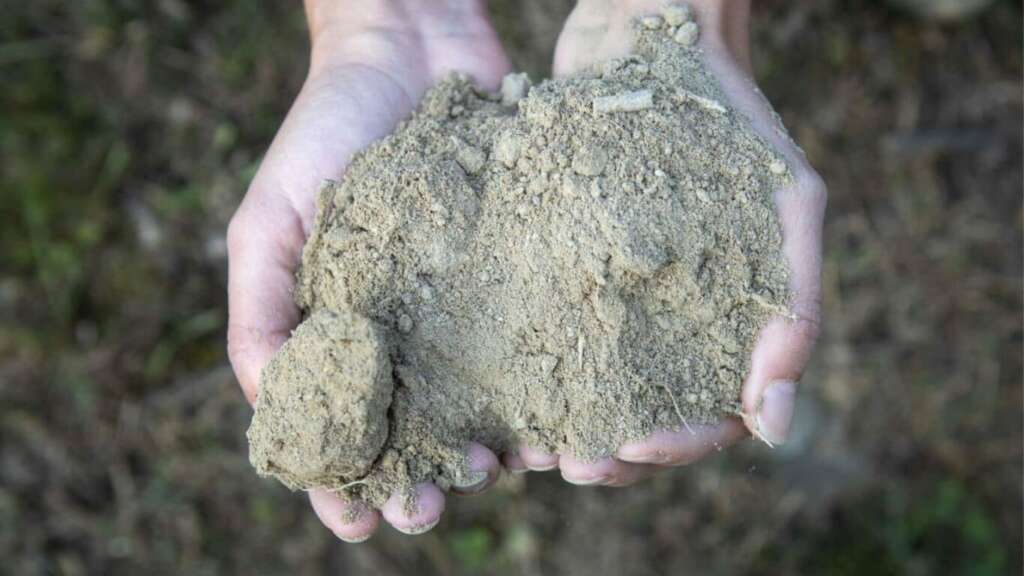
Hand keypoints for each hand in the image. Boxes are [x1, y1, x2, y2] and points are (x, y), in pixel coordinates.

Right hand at [226, 0, 510, 540]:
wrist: (410, 53)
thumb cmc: (324, 134)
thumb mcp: (268, 221)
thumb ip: (260, 312)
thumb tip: (268, 407)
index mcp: (340, 333)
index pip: (339, 430)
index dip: (344, 484)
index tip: (357, 524)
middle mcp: (407, 335)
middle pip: (414, 431)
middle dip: (418, 479)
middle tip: (430, 505)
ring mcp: (466, 311)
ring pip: (479, 402)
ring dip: (485, 448)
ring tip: (493, 470)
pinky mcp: (521, 279)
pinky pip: (535, 344)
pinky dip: (540, 386)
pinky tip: (550, 416)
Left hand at [502, 0, 825, 484]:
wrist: (647, 36)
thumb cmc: (731, 114)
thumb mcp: (788, 202)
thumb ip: (795, 305)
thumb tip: (775, 429)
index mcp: (727, 320)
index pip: (714, 413)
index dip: (681, 442)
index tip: (634, 446)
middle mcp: (667, 319)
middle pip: (645, 414)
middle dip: (610, 448)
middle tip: (569, 464)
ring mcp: (611, 295)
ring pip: (586, 387)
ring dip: (560, 423)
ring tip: (525, 446)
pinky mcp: (556, 266)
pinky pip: (539, 328)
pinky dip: (521, 364)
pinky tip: (488, 382)